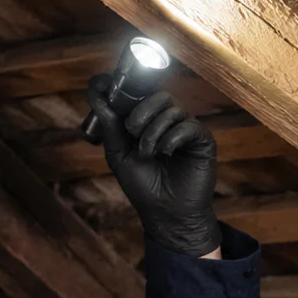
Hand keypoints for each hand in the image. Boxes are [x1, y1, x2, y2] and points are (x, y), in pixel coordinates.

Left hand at [87, 76, 221, 257]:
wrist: (166, 214)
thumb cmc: (144, 187)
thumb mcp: (118, 155)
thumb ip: (109, 126)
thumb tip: (95, 95)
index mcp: (147, 121)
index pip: (139, 93)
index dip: (120, 85)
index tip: (102, 84)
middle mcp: (167, 121)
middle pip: (157, 95)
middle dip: (140, 111)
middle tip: (132, 132)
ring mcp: (185, 129)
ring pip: (172, 109)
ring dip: (154, 131)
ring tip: (148, 153)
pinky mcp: (202, 140)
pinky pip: (189, 126)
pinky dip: (172, 138)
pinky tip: (166, 154)